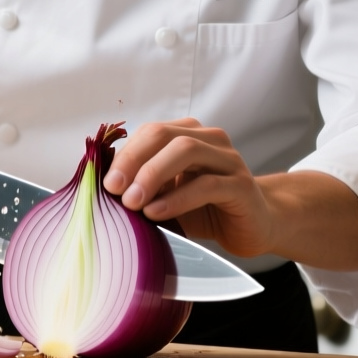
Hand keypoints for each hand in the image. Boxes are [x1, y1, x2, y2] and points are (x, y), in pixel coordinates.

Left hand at [104, 118, 357, 270]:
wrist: (255, 225)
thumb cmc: (205, 210)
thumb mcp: (167, 195)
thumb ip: (142, 186)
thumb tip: (103, 188)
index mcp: (188, 136)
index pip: (149, 132)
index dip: (124, 154)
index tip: (104, 182)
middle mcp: (209, 141)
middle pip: (164, 134)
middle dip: (134, 160)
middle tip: (114, 189)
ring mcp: (228, 160)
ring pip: (186, 151)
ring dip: (153, 175)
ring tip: (133, 202)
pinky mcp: (241, 185)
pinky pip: (207, 185)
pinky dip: (177, 198)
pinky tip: (157, 212)